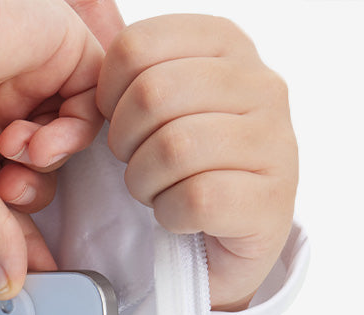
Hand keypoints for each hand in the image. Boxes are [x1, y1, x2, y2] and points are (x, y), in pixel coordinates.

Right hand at [0, 0, 104, 298]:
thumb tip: (6, 281)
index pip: (10, 194)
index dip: (25, 231)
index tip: (43, 266)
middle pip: (43, 170)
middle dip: (30, 191)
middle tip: (8, 187)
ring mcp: (27, 77)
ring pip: (70, 138)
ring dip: (48, 160)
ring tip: (17, 149)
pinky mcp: (58, 48)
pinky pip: (93, 102)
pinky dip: (75, 131)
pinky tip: (41, 136)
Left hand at [97, 15, 298, 309]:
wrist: (228, 243)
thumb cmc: (186, 167)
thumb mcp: (161, 103)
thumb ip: (133, 63)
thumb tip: (88, 6)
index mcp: (228, 45)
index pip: (137, 46)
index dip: (108, 95)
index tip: (118, 123)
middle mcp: (261, 84)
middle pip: (153, 94)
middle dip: (126, 142)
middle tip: (136, 164)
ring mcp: (274, 142)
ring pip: (174, 149)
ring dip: (146, 182)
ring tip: (158, 190)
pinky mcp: (270, 200)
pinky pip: (196, 198)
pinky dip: (171, 215)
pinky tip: (179, 216)